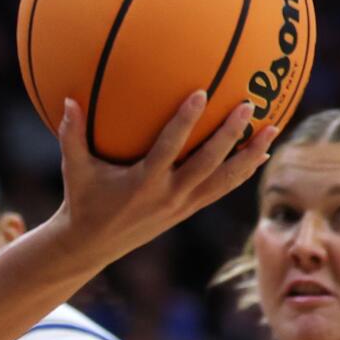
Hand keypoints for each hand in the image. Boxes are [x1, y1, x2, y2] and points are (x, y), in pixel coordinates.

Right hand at [50, 94, 276, 268]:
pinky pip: (221, 189)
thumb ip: (72, 135)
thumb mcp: (75, 169)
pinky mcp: (188, 211)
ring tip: (272, 129)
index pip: (169, 148)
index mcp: (143, 183)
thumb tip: (67, 100)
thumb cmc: (82, 200)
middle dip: (230, 136)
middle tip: (248, 106)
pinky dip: (242, 173)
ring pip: (224, 180)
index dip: (185, 122)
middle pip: (208, 164)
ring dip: (250, 156)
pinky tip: (260, 154)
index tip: (201, 93)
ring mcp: (182, 206)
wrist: (92, 245)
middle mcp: (168, 196)